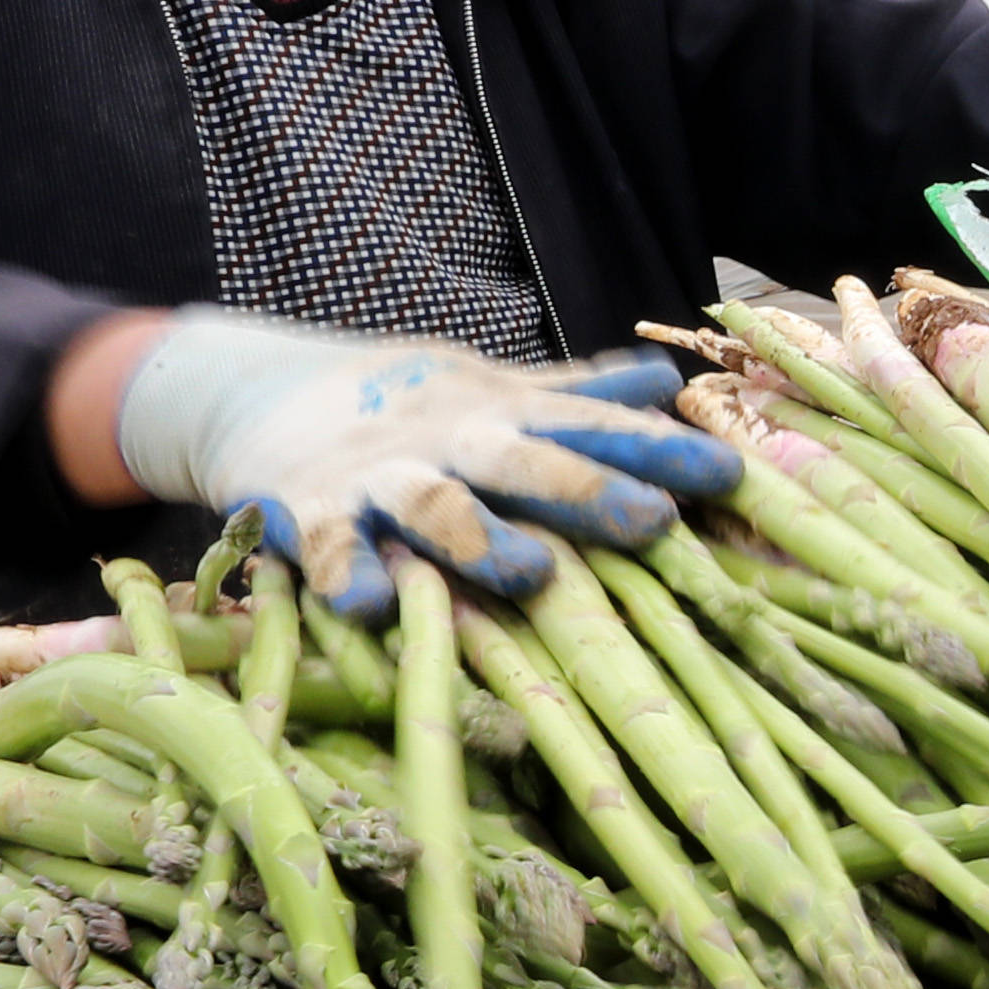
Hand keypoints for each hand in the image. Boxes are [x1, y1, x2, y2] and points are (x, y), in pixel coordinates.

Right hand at [98, 311, 738, 620]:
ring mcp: (380, 479)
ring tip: (532, 572)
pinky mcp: (310, 511)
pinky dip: (349, 576)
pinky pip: (331, 550)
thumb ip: (579, 398)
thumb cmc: (404, 410)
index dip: (660, 451)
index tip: (733, 474)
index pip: (592, 429)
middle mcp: (450, 445)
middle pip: (528, 464)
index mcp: (502, 418)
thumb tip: (667, 383)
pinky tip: (375, 605)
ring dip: (483, 538)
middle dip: (591, 490)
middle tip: (654, 521)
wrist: (256, 390)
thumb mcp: (494, 395)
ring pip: (437, 508)